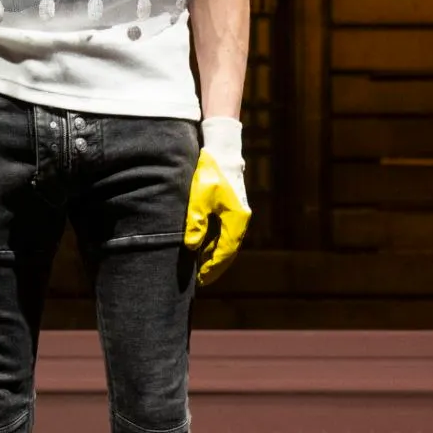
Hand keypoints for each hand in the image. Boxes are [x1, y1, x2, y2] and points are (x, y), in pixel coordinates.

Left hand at [183, 118, 250, 287]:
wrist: (221, 150)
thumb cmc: (210, 172)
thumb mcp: (199, 197)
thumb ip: (196, 222)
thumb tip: (192, 246)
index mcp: (236, 219)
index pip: (225, 251)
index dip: (213, 267)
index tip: (201, 279)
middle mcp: (240, 220)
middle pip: (228, 251)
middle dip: (215, 267)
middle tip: (201, 281)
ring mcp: (237, 214)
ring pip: (226, 243)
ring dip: (214, 257)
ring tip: (200, 269)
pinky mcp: (230, 209)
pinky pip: (223, 234)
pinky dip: (214, 245)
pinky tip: (202, 249)